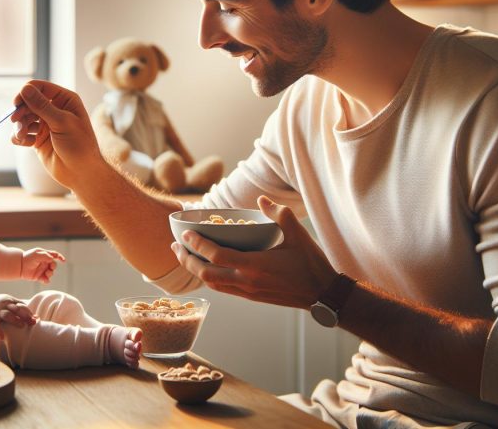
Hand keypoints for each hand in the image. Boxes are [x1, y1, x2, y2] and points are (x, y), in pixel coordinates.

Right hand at [0, 294, 36, 340]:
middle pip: (17, 309)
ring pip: (7, 315)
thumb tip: (37, 318)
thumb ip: (23, 310)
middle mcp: (5, 305)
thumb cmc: (1, 306)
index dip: (29, 313)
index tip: (36, 319)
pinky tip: (2, 338)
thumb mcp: (11, 305)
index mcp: (12, 302)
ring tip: (22, 326)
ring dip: (15, 320)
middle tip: (32, 322)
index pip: (22, 306)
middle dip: (25, 315)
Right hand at [10, 80, 106, 189]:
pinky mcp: (38, 139)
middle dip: (21, 111)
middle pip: (28, 102)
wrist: (81, 173)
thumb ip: (42, 106)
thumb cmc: (79, 145)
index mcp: (65, 100)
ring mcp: (46, 124)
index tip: (16, 103)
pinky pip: (22, 133)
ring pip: (23, 118)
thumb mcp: (61, 122)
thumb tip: (25, 89)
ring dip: (19, 126)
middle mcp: (54, 110)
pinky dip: (19, 136)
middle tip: (16, 121)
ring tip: (21, 136)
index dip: (26, 93)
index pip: (40, 87)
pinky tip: (23, 142)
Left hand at [21, 248, 65, 282]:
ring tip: (46, 274)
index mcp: (44, 255)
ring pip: (51, 273)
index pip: (54, 255)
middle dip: (53, 266)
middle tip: (50, 267)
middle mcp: (44, 263)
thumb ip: (46, 256)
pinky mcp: (39, 277)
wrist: (19, 266)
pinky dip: (46, 280)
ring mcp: (42, 270)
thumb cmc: (27, 258)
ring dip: (50, 273)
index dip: (60, 257)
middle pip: (53, 265)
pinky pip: (46, 280)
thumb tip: (53, 259)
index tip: (63, 261)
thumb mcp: (37, 254)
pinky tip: (45, 280)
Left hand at [171, 196, 338, 308]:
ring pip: (212, 284)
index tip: (185, 234)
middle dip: (187, 261)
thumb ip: (278, 214)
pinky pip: (223, 289)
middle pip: (206, 273)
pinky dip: (210, 279)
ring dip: (196, 271)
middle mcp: (247, 281)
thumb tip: (260, 200)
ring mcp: (248, 292)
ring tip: (185, 257)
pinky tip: (206, 268)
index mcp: (255, 265)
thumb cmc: (310, 263)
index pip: (217, 255)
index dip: (198, 245)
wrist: (321, 293)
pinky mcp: (251, 297)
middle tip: (176, 247)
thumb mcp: (297, 233)